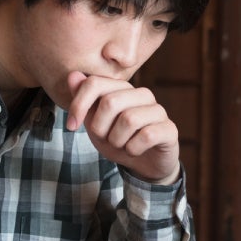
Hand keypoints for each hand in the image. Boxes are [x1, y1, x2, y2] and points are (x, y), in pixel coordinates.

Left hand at [65, 71, 179, 184]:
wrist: (144, 164)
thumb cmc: (119, 140)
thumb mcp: (95, 123)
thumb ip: (84, 100)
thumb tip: (73, 75)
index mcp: (122, 89)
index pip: (94, 83)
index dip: (78, 105)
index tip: (71, 126)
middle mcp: (142, 94)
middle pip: (110, 102)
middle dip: (100, 128)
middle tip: (105, 139)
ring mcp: (158, 110)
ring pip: (129, 120)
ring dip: (117, 141)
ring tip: (121, 145)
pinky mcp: (169, 129)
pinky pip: (146, 136)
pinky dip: (133, 149)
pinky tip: (134, 151)